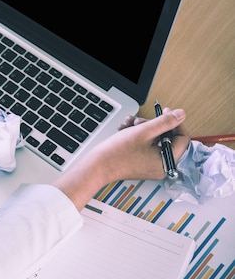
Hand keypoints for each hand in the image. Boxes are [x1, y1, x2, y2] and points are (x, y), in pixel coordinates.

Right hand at [53, 108, 189, 210]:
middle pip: (166, 138)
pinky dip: (137, 136)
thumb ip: (165, 122)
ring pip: (154, 140)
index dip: (174, 122)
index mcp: (167, 161)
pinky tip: (125, 130)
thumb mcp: (144, 131)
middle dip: (152, 125)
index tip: (165, 112)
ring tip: (128, 124)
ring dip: (142, 128)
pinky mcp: (141, 163)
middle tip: (139, 120)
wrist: (97, 165)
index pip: (181, 138)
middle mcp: (162, 166)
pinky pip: (145, 146)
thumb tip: (181, 114)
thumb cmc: (118, 152)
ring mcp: (151, 165)